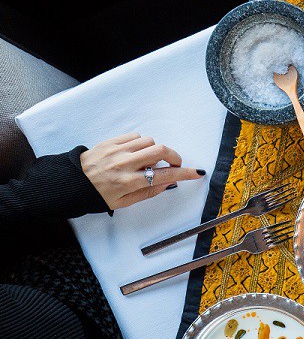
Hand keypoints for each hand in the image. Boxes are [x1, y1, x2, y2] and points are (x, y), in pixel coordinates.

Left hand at [80, 133, 204, 209]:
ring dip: (154, 150)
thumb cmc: (98, 196)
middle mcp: (125, 164)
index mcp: (129, 182)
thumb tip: (169, 182)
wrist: (71, 183)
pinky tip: (135, 153)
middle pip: (160, 150)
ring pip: (149, 141)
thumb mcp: (124, 202)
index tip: (197, 173)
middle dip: (173, 156)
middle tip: (173, 163)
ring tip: (147, 160)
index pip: (164, 175)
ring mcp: (117, 150)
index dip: (184, 173)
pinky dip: (141, 143)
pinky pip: (135, 136)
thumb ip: (149, 192)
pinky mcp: (110, 141)